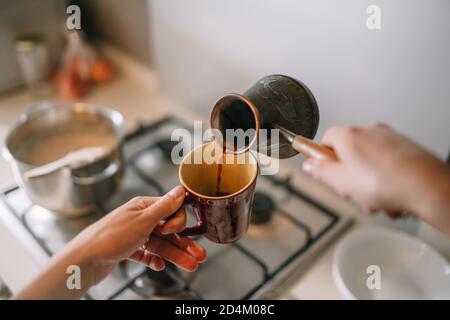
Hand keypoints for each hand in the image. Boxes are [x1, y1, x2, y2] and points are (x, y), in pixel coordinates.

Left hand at [74, 185, 206, 284]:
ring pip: (160, 245)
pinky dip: (155, 260)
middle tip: (198, 256)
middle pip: (168, 231)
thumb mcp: (142, 220)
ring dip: (175, 255)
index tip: (173, 232)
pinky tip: (159, 266)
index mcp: (143, 206)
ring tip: (189, 266)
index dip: (177, 222)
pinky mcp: (128, 249)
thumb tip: (180, 189)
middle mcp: (140, 219)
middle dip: (184, 244)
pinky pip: (147, 254)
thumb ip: (164, 206)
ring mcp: (134, 235)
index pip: (171, 210)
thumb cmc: (109, 236)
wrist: (84, 259)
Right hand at [302, 124, 449, 232]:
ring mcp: (390, 139)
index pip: (326, 139)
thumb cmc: (387, 182)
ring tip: (376, 199)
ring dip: (369, 184)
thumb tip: (309, 165)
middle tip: (352, 191)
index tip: (323, 170)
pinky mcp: (406, 150)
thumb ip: (321, 171)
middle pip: (348, 154)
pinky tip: (391, 197)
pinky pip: (388, 166)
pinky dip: (386, 181)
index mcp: (349, 135)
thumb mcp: (341, 181)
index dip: (323, 158)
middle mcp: (369, 132)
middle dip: (349, 177)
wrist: (427, 186)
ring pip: (369, 163)